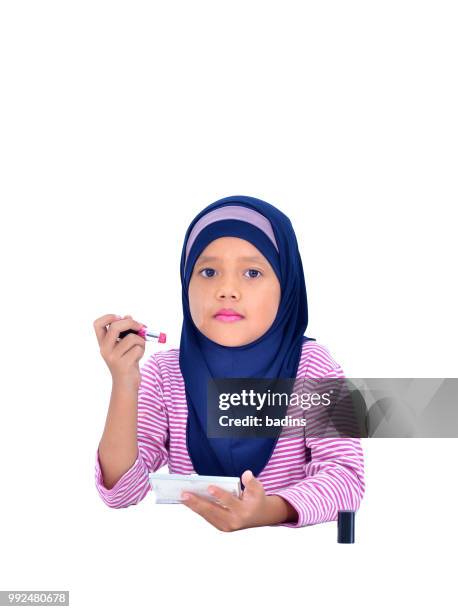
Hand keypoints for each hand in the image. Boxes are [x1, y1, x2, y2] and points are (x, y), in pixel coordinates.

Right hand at [93, 313, 145, 386]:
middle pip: (116, 327)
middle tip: (141, 326)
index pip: (97, 324)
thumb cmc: (127, 361)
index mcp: (103, 343)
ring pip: (132, 338)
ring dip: (141, 341)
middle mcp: (105, 349)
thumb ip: (126, 331)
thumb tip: (129, 316)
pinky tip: (138, 357)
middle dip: (131, 323)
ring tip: (139, 348)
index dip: (109, 317)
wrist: (126, 384)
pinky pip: (138, 349)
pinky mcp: (123, 364)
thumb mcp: (125, 345)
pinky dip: (142, 350)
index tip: (120, 317)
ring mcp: (113, 357)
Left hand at [180, 470, 297, 530]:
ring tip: (182, 497)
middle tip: (185, 494)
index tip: (209, 487)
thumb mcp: (259, 489)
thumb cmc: (257, 499)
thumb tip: (246, 474)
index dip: (220, 494)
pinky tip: (189, 502)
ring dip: (194, 506)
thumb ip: (252, 482)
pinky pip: (208, 517)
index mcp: (244, 511)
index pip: (230, 502)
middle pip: (213, 511)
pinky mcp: (222, 527)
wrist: (261, 516)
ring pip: (208, 515)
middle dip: (198, 502)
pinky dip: (198, 509)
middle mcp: (234, 521)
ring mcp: (227, 526)